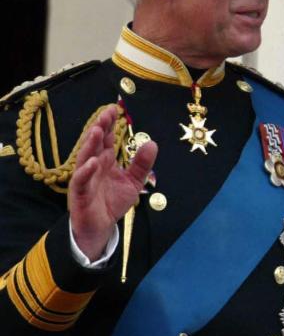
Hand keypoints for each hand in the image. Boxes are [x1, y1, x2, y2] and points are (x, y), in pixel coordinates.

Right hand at [68, 105, 156, 259]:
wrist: (101, 226)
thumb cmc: (112, 201)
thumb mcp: (133, 181)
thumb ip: (142, 164)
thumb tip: (152, 144)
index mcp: (105, 161)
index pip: (107, 139)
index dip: (110, 124)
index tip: (114, 109)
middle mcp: (94, 165)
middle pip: (95, 143)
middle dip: (100, 128)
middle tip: (106, 113)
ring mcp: (85, 178)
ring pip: (85, 157)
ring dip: (91, 144)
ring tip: (97, 131)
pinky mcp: (80, 193)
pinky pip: (81, 180)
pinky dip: (85, 171)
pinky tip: (92, 162)